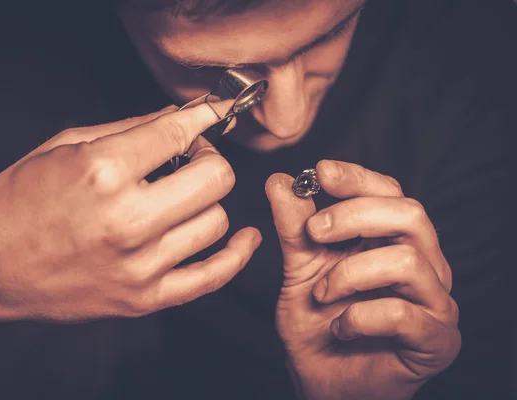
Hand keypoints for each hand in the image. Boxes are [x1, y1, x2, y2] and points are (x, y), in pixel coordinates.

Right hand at [0, 104, 260, 320]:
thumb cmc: (19, 198)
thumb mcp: (66, 145)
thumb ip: (130, 128)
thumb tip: (181, 117)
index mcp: (104, 172)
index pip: (180, 133)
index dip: (202, 118)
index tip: (210, 114)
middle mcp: (127, 219)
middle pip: (216, 178)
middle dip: (209, 159)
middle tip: (191, 157)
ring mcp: (139, 265)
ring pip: (217, 222)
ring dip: (207, 202)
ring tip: (184, 198)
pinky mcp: (143, 298)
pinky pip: (212, 277)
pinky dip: (236, 256)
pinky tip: (246, 239)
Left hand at [266, 160, 459, 399]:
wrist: (324, 382)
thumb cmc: (318, 324)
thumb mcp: (300, 270)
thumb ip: (294, 227)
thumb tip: (281, 180)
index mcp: (393, 241)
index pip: (389, 193)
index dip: (357, 177)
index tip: (319, 172)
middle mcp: (423, 264)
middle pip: (409, 215)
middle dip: (355, 215)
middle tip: (314, 232)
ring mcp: (434, 301)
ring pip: (407, 262)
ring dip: (350, 273)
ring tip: (321, 294)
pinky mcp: (436, 339)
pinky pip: (403, 313)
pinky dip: (360, 316)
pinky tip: (339, 328)